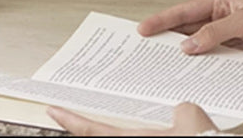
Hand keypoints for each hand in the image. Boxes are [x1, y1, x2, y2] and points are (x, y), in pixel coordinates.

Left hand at [47, 102, 215, 135]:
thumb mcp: (191, 119)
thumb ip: (181, 109)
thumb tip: (181, 110)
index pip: (92, 130)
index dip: (70, 120)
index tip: (52, 110)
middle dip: (89, 128)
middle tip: (73, 117)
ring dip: (119, 131)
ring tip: (119, 119)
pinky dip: (139, 132)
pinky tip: (158, 128)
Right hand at [138, 0, 242, 59]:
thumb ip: (215, 32)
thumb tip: (189, 45)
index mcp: (218, 3)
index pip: (183, 12)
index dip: (162, 20)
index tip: (144, 28)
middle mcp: (219, 19)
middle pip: (187, 30)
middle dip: (169, 38)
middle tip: (149, 48)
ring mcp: (228, 38)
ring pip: (200, 47)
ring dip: (187, 55)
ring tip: (168, 63)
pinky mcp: (238, 54)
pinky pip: (216, 60)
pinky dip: (205, 66)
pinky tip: (197, 72)